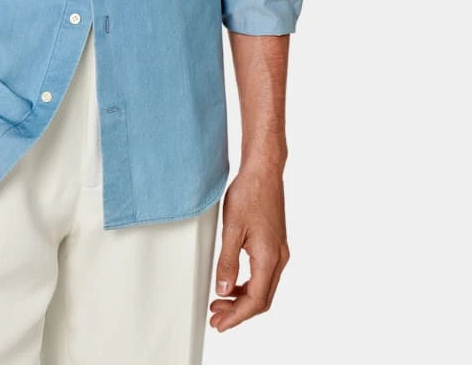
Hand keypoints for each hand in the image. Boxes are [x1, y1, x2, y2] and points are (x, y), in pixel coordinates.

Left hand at [209, 166, 289, 332]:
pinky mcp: (275, 244)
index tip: (220, 324)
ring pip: (263, 288)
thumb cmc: (249, 193)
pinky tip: (233, 284)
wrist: (264, 171)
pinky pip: (264, 275)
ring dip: (242, 299)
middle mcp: (279, 258)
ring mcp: (279, 251)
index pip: (254, 300)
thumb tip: (223, 290)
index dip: (236, 317)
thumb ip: (227, 261)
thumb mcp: (232, 228)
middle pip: (261, 299)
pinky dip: (248, 285)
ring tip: (221, 304)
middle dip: (238, 313)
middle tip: (216, 319)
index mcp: (269, 257)